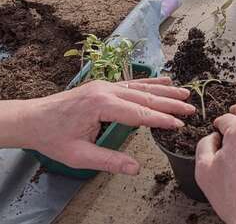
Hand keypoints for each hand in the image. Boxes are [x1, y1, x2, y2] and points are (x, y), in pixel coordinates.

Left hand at [3, 77, 193, 174]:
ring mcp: (106, 85)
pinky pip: (132, 83)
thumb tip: (136, 168)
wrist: (33, 118)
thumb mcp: (79, 155)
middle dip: (170, 103)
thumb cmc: (53, 137)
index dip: (161, 119)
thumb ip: (109, 161)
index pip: (139, 113)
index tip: (180, 124)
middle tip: (191, 108)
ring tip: (185, 92)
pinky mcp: (104, 85)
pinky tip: (164, 79)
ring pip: (141, 87)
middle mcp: (106, 90)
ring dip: (165, 90)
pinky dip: (150, 82)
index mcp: (101, 105)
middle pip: (145, 97)